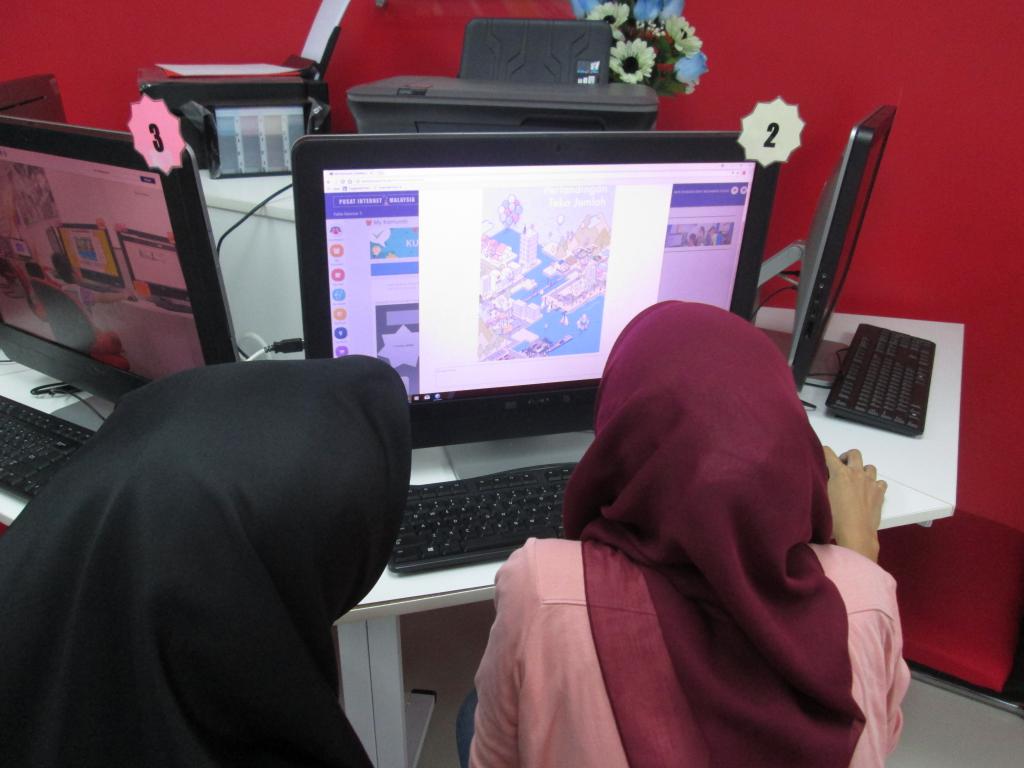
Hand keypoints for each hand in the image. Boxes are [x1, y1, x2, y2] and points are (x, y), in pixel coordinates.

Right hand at [822, 447, 885, 561]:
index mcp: (839, 473)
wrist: (856, 534)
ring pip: (869, 466)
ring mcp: (870, 483)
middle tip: (840, 468)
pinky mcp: (880, 493)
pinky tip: (868, 492)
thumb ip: (820, 484)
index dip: (822, 452)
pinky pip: (880, 482)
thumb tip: (819, 477)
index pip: (828, 453)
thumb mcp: (821, 498)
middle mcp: (856, 474)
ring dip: (862, 470)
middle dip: (846, 457)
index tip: (820, 457)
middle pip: (854, 453)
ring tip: (855, 481)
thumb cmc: (834, 519)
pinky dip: (874, 484)